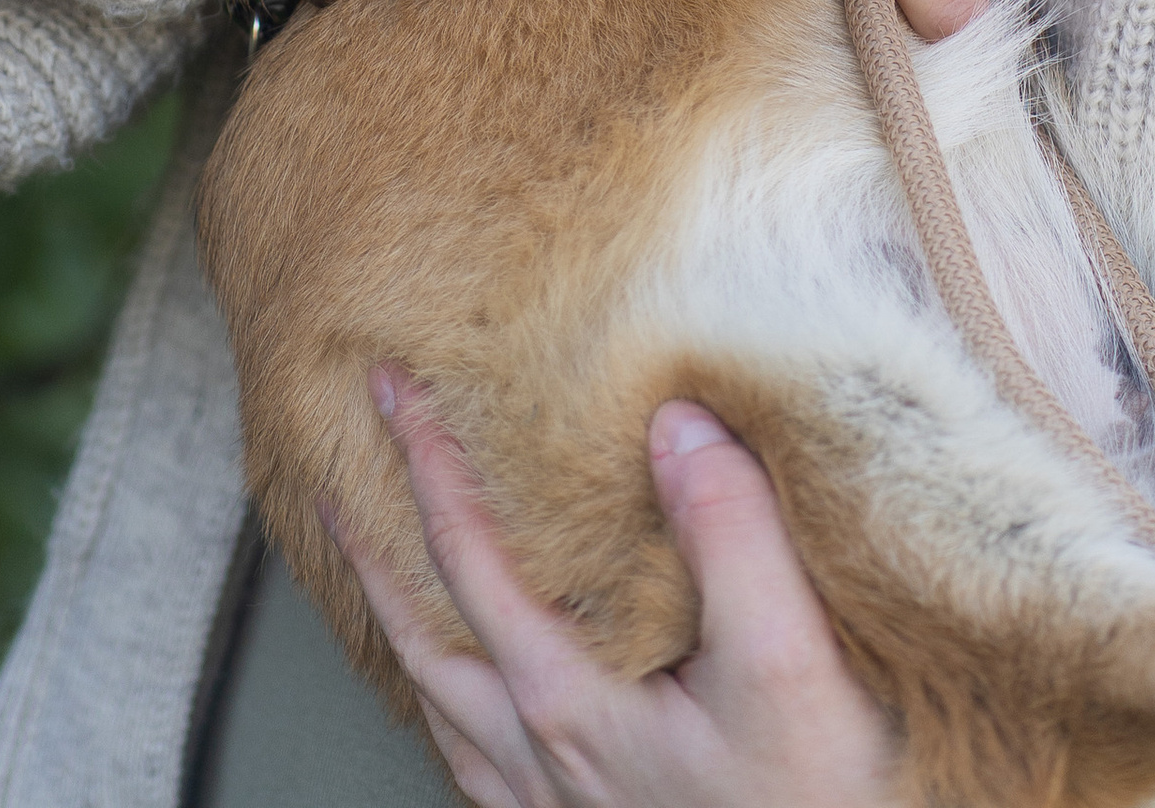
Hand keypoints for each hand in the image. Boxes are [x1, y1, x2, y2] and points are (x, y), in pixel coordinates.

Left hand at [339, 368, 908, 807]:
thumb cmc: (814, 803)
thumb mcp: (787, 664)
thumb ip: (733, 538)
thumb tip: (674, 425)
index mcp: (566, 701)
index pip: (465, 557)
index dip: (424, 464)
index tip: (391, 389)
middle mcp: (541, 757)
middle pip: (421, 640)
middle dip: (376, 551)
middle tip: (341, 483)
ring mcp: (557, 805)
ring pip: (444, 712)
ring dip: (405, 634)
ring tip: (386, 582)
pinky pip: (482, 767)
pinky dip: (454, 714)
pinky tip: (472, 705)